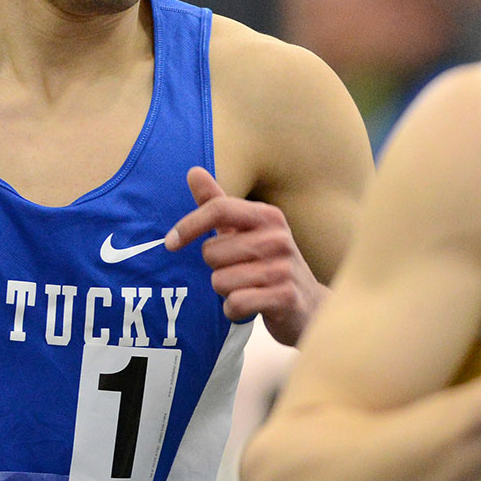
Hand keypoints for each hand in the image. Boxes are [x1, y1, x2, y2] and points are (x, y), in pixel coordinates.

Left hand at [168, 167, 321, 345]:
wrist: (310, 305)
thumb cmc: (268, 263)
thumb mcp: (245, 231)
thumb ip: (217, 203)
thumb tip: (193, 171)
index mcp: (268, 216)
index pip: (218, 209)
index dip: (189, 225)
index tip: (170, 242)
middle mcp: (278, 238)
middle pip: (212, 252)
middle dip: (215, 268)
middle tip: (237, 271)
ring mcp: (284, 268)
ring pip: (220, 281)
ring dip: (225, 291)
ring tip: (246, 288)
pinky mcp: (286, 298)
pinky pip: (236, 303)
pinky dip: (234, 310)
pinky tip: (250, 306)